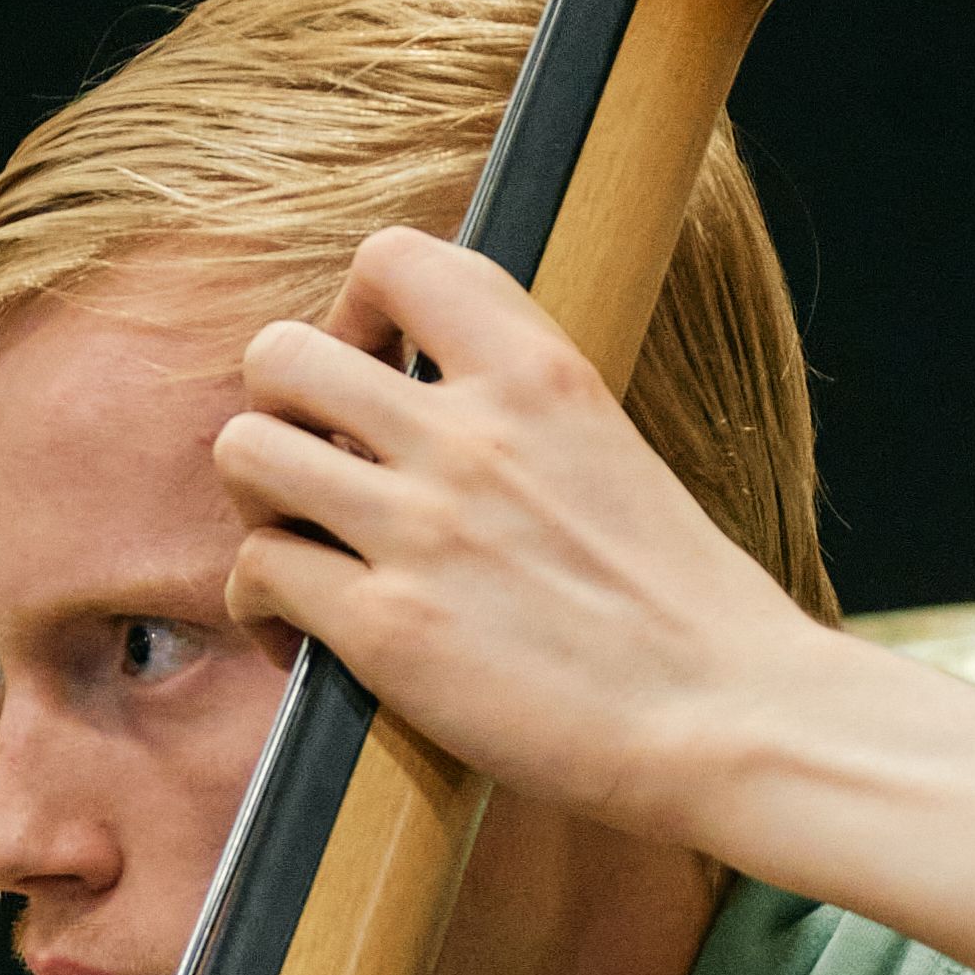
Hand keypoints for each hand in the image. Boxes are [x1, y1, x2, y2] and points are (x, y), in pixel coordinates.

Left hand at [212, 226, 828, 832]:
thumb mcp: (611, 450)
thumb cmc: (681, 606)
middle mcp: (470, 433)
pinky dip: (258, 608)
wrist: (729, 717)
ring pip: (245, 452)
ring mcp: (422, 529)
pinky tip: (297, 636)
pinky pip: (259, 573)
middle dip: (280, 410)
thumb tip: (429, 404)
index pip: (396, 257)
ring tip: (299, 546)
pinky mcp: (389, 629)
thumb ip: (519, 413)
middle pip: (282, 353)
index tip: (377, 372)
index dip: (355, 309)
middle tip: (319, 470)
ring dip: (255, 502)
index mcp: (539, 372)